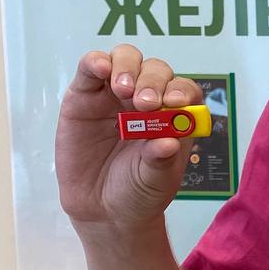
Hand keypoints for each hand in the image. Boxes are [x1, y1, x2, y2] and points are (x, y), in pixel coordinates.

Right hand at [55, 46, 202, 231]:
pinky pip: (90, 69)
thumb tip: (168, 142)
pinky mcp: (84, 96)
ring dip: (127, 68)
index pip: (184, 91)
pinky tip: (100, 68)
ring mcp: (114, 95)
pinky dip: (96, 62)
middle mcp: (147, 100)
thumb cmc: (138, 191)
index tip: (175, 103)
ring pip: (125, 60)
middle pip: (156, 71)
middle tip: (145, 103)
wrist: (102, 209)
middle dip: (153, 81)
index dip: (181, 91)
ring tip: (123, 90)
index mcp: (174, 116)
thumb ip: (161, 160)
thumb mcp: (155, 180)